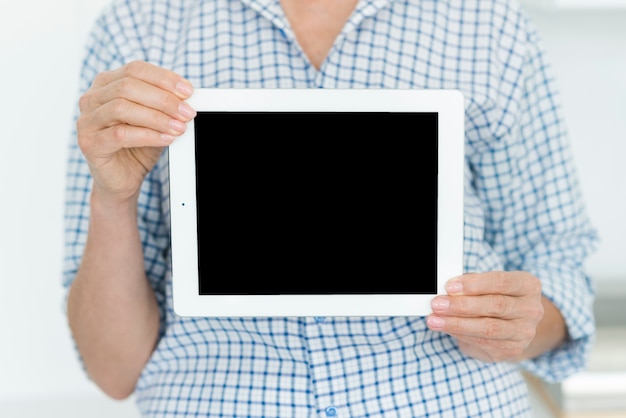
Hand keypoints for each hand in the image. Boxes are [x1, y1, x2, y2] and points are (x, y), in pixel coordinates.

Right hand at [76, 60, 195, 204]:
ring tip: (179, 127)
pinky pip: (120, 134)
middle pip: (128, 86)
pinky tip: (166, 139)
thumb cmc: (137, 146)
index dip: (164, 78)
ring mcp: (87, 120)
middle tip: (187, 112)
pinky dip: (148, 135)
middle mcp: (92, 98)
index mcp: (107, 84)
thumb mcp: (155, 121)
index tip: (188, 91)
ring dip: (157, 117)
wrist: (122, 179)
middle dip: (164, 99)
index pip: (136, 69)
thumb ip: (165, 106)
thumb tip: (187, 99)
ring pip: (122, 108)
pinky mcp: (89, 143)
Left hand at [426, 271, 544, 362]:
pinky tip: (445, 328)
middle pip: (495, 305)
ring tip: (435, 320)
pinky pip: (483, 342)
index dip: (473, 284)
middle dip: (461, 305)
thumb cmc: (496, 297)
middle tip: (438, 304)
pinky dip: (460, 335)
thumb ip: (472, 285)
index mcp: (528, 286)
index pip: (501, 282)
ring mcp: (524, 332)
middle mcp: (531, 309)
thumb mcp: (488, 285)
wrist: (513, 325)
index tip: (449, 286)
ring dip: (457, 323)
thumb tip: (448, 290)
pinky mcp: (512, 350)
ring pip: (488, 328)